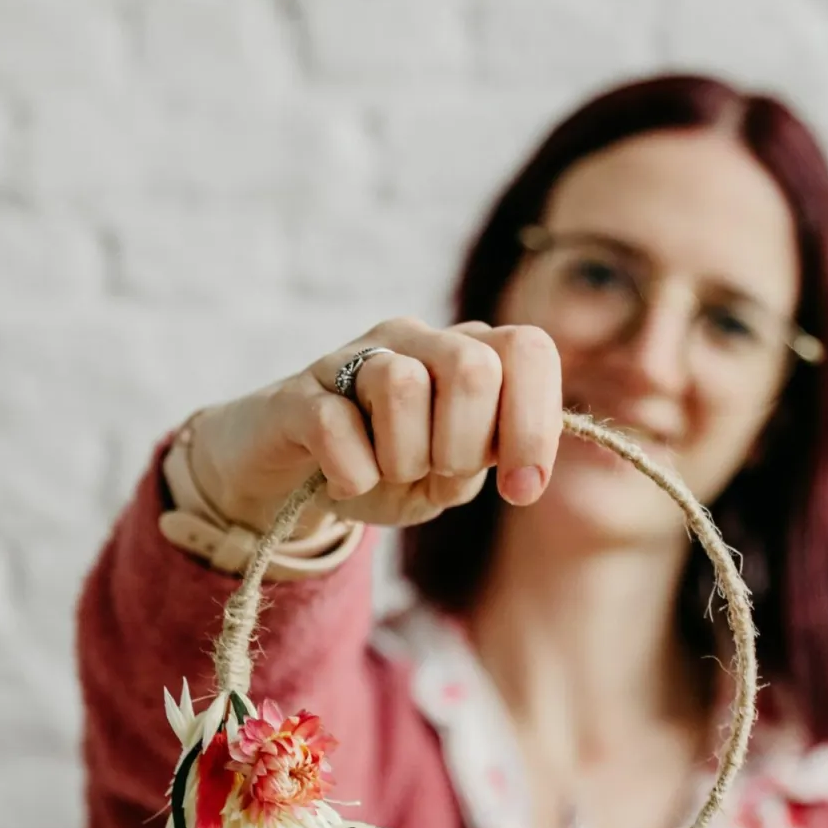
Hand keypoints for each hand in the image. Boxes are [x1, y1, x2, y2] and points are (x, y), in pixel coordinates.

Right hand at [186, 318, 563, 533]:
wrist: (292, 479)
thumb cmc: (386, 469)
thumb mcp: (451, 476)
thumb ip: (489, 456)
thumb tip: (520, 462)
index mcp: (467, 352)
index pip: (528, 350)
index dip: (534, 423)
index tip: (520, 488)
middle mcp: (415, 340)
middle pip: (472, 366)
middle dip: (464, 446)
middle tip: (436, 473)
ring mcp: (352, 358)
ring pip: (402, 384)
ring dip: (403, 458)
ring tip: (386, 472)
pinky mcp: (297, 393)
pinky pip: (336, 425)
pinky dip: (352, 474)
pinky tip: (345, 482)